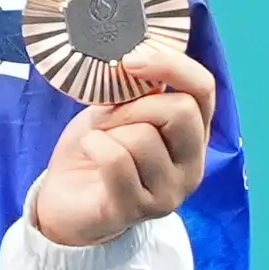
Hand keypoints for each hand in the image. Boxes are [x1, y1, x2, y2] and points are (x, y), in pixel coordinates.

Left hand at [26, 44, 214, 247]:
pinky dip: (94, 146)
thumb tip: (137, 62)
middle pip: (180, 111)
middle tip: (107, 119)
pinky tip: (90, 154)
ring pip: (143, 136)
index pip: (204, 89)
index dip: (172, 66)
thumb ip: (136, 92)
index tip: (131, 60)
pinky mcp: (137, 209)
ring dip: (108, 132)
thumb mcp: (117, 112)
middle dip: (133, 106)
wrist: (64, 200)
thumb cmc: (96, 150)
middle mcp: (192, 165)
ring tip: (99, 143)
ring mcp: (169, 191)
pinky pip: (116, 159)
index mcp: (193, 135)